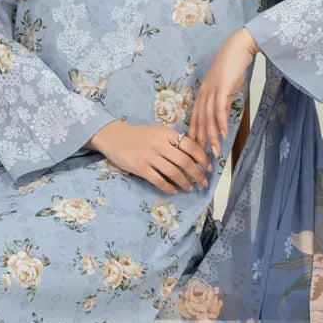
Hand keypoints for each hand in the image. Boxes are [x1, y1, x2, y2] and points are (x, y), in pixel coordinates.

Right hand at [88, 120, 212, 194]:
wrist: (113, 136)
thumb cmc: (138, 135)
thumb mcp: (158, 132)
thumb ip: (173, 141)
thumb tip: (194, 156)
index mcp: (166, 133)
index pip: (191, 146)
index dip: (202, 158)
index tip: (208, 167)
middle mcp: (159, 144)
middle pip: (185, 161)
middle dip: (197, 174)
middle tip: (203, 182)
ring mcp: (149, 156)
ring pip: (174, 173)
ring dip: (185, 182)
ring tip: (190, 187)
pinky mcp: (140, 168)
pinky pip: (159, 181)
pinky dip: (169, 187)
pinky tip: (173, 190)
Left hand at [190, 27, 259, 157]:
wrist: (239, 47)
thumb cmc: (234, 66)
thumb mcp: (227, 88)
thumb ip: (223, 102)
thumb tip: (223, 118)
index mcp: (203, 94)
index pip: (196, 118)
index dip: (195, 134)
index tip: (195, 150)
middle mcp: (203, 93)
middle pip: (199, 121)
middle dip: (201, 141)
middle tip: (203, 157)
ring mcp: (211, 90)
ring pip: (208, 118)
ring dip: (211, 136)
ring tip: (215, 150)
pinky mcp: (221, 87)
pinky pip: (219, 108)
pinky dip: (220, 122)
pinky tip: (223, 133)